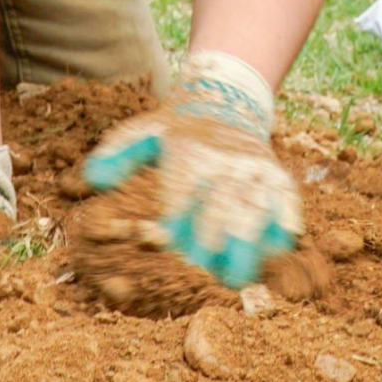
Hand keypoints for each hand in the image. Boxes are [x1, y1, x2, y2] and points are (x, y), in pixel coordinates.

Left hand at [82, 51, 303, 286]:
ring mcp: (254, 171)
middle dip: (217, 248)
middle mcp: (224, 166)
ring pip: (256, 211)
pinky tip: (278, 248)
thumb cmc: (176, 129)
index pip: (184, 203)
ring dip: (250, 248)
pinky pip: (287, 201)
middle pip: (222, 213)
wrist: (225, 100)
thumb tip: (94, 179)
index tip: (176, 256)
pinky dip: (284, 224)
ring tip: (242, 278)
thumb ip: (116, 154)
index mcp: (190, 160)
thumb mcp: (141, 132)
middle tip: (212, 280)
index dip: (179, 233)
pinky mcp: (277, 176)